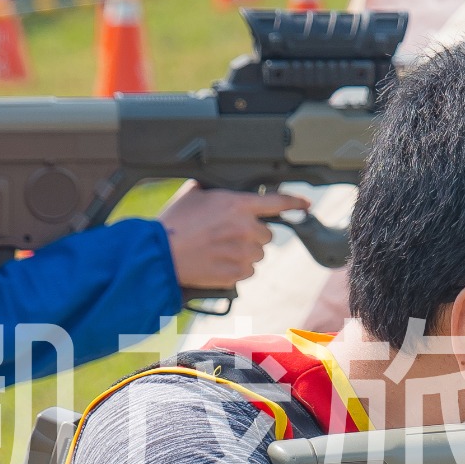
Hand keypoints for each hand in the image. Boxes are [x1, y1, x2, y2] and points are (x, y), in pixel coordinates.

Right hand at [162, 186, 311, 290]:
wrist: (159, 254)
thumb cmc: (173, 222)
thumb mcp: (194, 194)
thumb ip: (218, 190)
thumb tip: (225, 189)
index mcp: (238, 205)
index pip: (277, 202)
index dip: (294, 202)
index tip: (305, 204)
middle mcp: (246, 229)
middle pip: (266, 234)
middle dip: (252, 234)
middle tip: (228, 235)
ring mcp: (243, 253)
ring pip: (257, 254)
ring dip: (245, 253)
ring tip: (219, 250)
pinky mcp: (236, 274)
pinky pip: (247, 271)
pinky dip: (236, 269)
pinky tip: (217, 262)